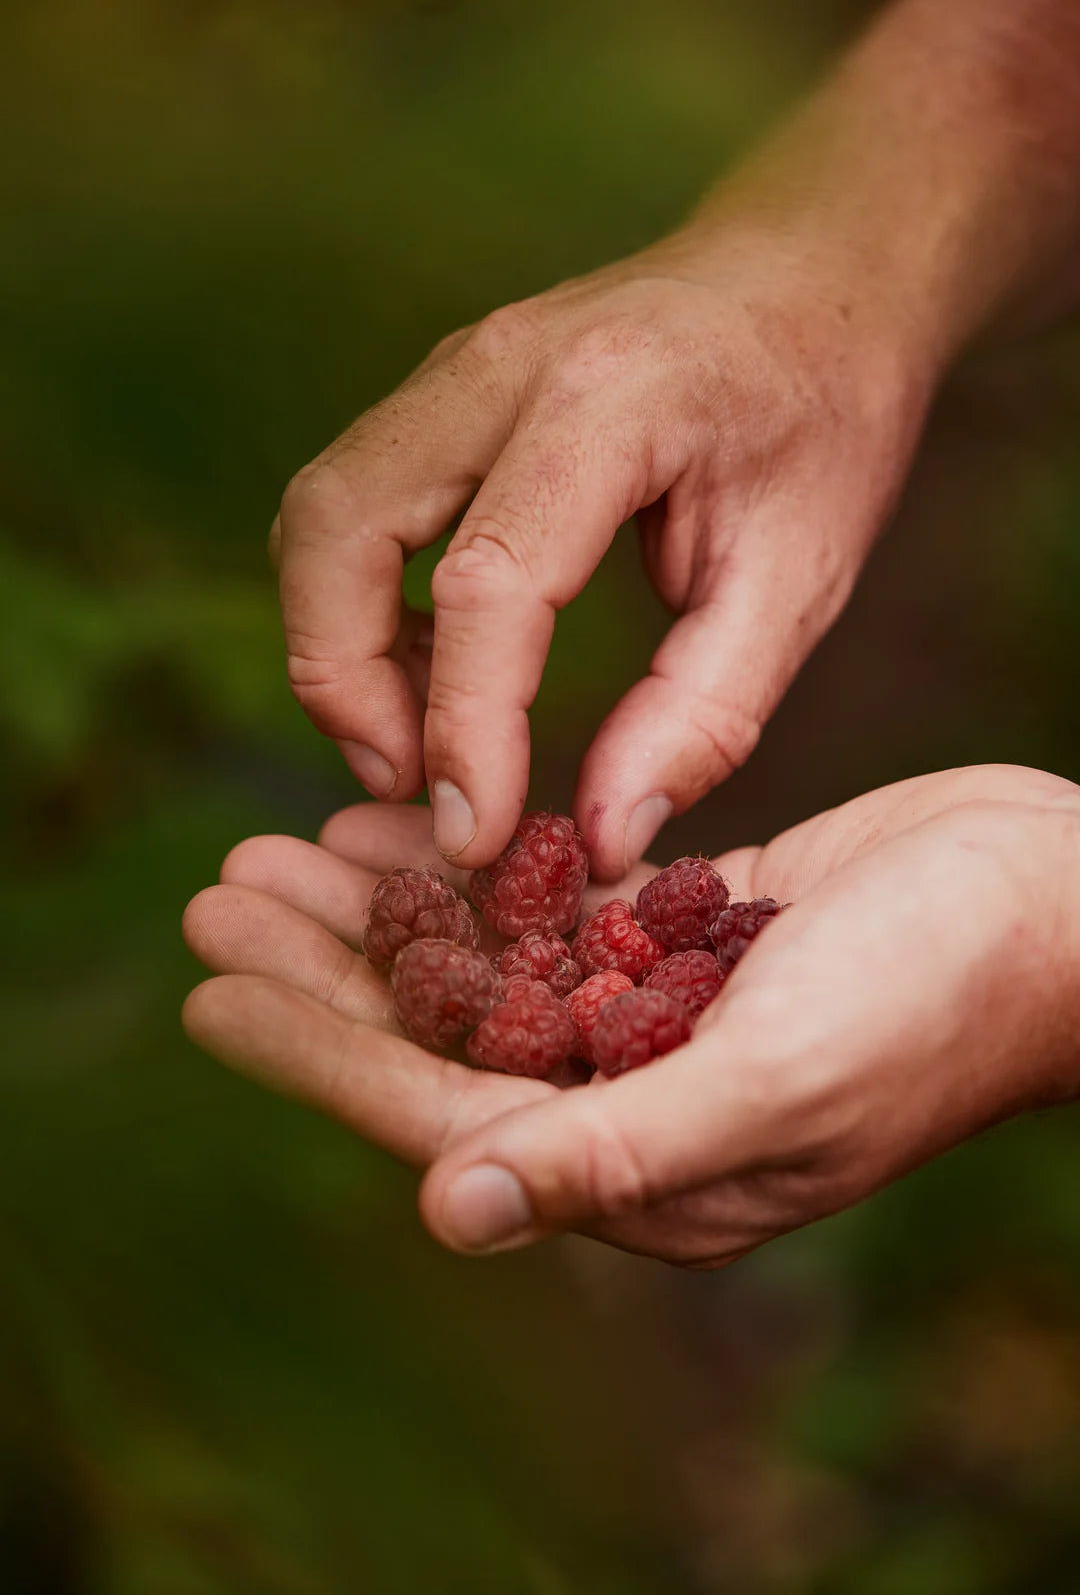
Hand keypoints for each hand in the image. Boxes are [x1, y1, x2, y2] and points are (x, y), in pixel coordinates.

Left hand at [182, 765, 1079, 1266]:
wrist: (1055, 906)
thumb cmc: (940, 999)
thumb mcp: (778, 1080)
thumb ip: (618, 1151)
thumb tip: (449, 1215)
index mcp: (641, 1166)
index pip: (440, 1116)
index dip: (319, 1050)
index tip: (210, 988)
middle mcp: (632, 1097)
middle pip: (441, 1033)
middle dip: (326, 965)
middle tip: (219, 889)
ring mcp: (655, 1011)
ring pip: (484, 962)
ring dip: (385, 908)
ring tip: (281, 846)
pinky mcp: (682, 934)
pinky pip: (549, 907)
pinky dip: (477, 868)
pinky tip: (408, 823)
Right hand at [274, 227, 929, 879]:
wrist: (813, 273)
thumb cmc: (823, 416)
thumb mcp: (802, 576)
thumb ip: (703, 713)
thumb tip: (600, 837)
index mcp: (614, 396)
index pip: (490, 577)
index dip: (467, 725)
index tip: (476, 834)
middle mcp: (502, 364)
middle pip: (341, 523)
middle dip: (343, 679)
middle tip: (412, 786)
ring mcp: (456, 368)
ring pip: (322, 511)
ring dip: (335, 644)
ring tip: (416, 742)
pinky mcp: (440, 395)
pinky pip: (352, 503)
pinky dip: (358, 603)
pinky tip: (432, 672)